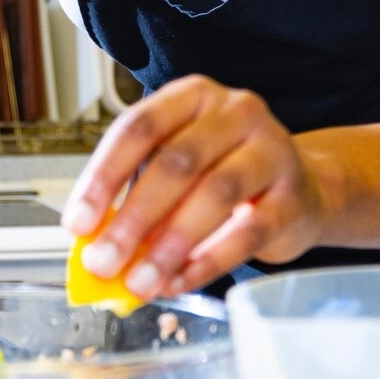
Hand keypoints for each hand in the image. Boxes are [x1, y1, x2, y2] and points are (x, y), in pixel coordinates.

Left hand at [61, 75, 338, 298]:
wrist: (301, 188)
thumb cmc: (223, 171)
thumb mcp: (177, 167)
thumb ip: (136, 195)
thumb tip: (95, 244)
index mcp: (193, 96)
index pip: (139, 128)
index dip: (103, 177)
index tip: (78, 222)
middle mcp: (235, 113)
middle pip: (176, 163)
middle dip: (132, 219)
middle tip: (103, 261)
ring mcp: (271, 151)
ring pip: (214, 195)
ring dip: (168, 246)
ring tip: (139, 281)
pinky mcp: (292, 198)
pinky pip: (246, 234)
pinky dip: (206, 263)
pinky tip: (177, 282)